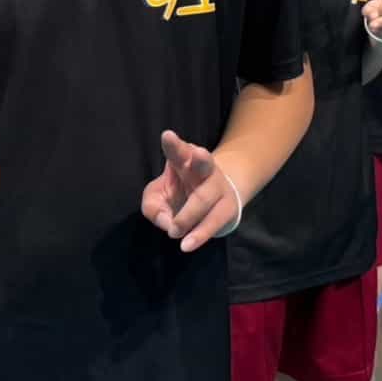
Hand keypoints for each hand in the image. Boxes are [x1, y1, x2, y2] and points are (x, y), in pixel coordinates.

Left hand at [141, 132, 239, 252]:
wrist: (216, 201)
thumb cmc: (180, 193)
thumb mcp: (158, 196)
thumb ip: (153, 206)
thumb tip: (165, 221)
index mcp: (185, 161)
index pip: (179, 151)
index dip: (174, 144)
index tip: (167, 136)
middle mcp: (205, 171)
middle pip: (204, 163)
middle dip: (201, 159)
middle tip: (197, 153)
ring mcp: (219, 189)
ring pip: (205, 199)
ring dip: (189, 215)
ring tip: (174, 231)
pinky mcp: (228, 209)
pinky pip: (214, 222)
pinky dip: (199, 234)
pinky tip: (188, 244)